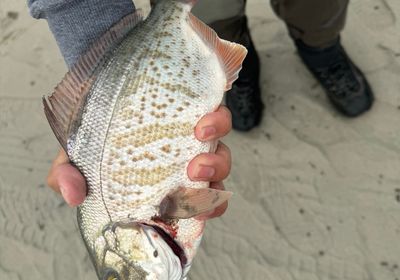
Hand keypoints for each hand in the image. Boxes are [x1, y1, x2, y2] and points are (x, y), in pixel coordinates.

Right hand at [46, 106, 231, 218]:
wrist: (95, 93)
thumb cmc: (93, 134)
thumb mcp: (74, 158)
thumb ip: (68, 178)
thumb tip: (73, 196)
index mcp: (162, 182)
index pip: (195, 203)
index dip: (204, 209)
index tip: (199, 212)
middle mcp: (182, 161)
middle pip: (215, 178)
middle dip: (213, 181)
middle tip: (195, 172)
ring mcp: (191, 137)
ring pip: (221, 151)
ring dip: (218, 153)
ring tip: (200, 138)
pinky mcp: (192, 108)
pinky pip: (219, 118)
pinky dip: (218, 121)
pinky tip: (204, 120)